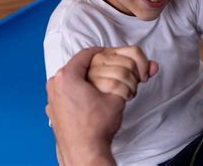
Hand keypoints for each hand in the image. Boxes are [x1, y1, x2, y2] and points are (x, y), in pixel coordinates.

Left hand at [46, 48, 122, 165]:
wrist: (83, 152)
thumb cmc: (97, 127)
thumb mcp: (117, 97)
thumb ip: (131, 79)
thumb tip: (151, 67)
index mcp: (67, 76)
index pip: (86, 54)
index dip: (101, 52)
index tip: (110, 53)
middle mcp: (55, 84)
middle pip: (76, 66)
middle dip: (93, 66)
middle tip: (107, 68)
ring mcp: (51, 97)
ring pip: (70, 79)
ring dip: (85, 78)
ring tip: (100, 83)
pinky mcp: (52, 109)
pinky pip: (65, 91)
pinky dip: (77, 90)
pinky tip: (90, 97)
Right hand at [87, 46, 158, 100]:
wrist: (97, 111)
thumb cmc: (113, 93)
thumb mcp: (130, 78)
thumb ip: (143, 70)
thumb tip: (155, 66)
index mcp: (109, 52)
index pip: (134, 50)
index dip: (144, 65)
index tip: (143, 77)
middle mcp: (99, 58)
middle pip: (130, 63)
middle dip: (136, 79)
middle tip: (131, 88)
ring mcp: (93, 69)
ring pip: (124, 73)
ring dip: (131, 88)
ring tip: (127, 93)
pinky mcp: (92, 82)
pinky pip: (115, 84)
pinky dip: (124, 93)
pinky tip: (122, 98)